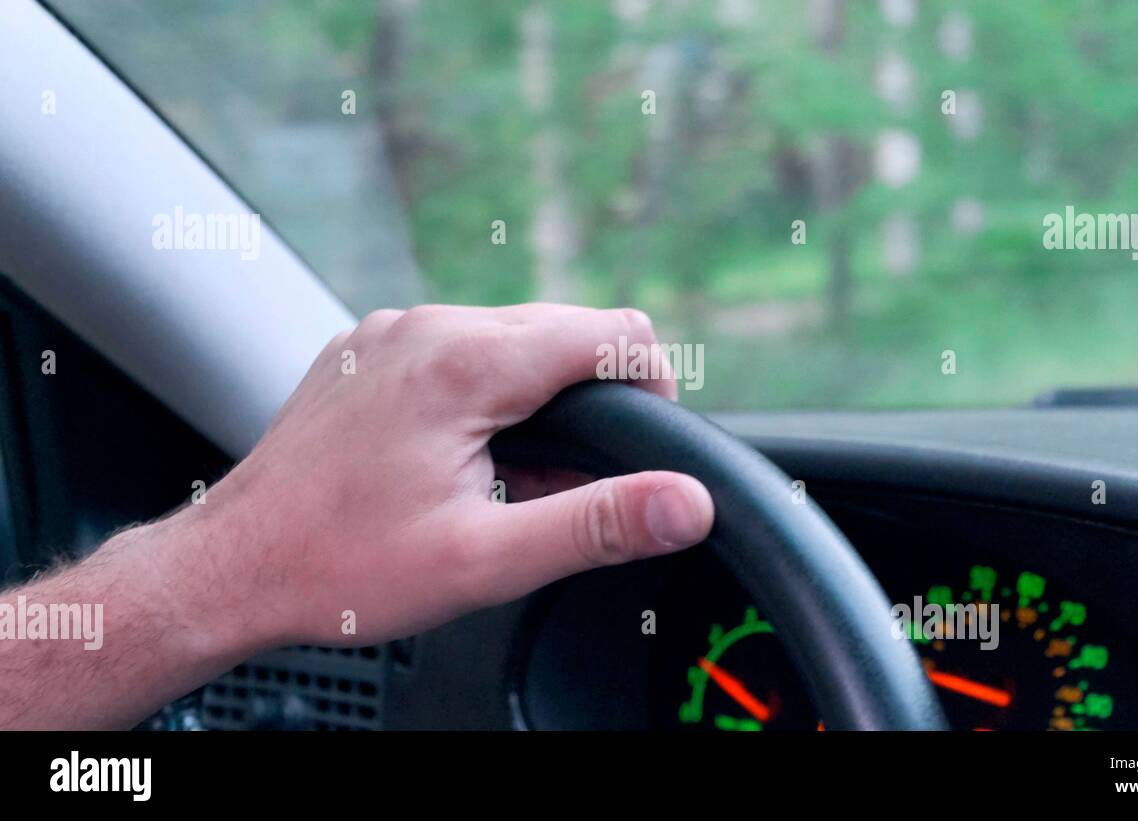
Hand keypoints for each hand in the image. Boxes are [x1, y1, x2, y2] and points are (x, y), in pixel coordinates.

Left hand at [180, 303, 713, 648]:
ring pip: (511, 337)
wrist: (231, 567)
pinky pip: (457, 348)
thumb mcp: (486, 560)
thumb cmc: (341, 567)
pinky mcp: (369, 349)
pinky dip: (483, 393)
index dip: (651, 387)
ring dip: (535, 397)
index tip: (639, 447)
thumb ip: (598, 524)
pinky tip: (458, 458)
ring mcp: (392, 332)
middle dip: (590, 400)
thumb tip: (685, 503)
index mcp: (465, 362)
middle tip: (564, 482)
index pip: (614, 331)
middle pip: (564, 330)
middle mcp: (428, 326)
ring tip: (507, 478)